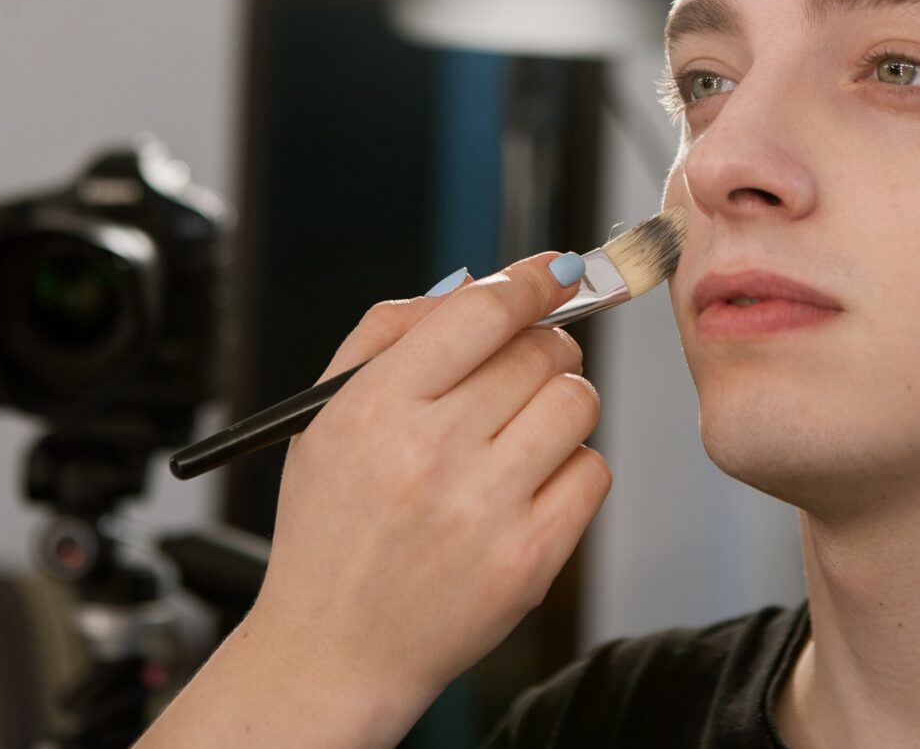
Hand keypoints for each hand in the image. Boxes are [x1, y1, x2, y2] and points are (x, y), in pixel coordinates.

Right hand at [247, 252, 611, 739]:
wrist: (334, 649)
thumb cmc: (332, 524)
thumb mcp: (326, 414)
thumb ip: (390, 333)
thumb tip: (477, 283)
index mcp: (376, 407)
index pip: (483, 311)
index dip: (533, 280)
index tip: (557, 270)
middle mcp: (431, 453)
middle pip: (541, 351)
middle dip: (542, 347)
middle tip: (522, 370)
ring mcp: (485, 510)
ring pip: (577, 403)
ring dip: (560, 404)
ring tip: (520, 432)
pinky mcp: (529, 560)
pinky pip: (594, 471)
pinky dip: (571, 467)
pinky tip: (528, 485)